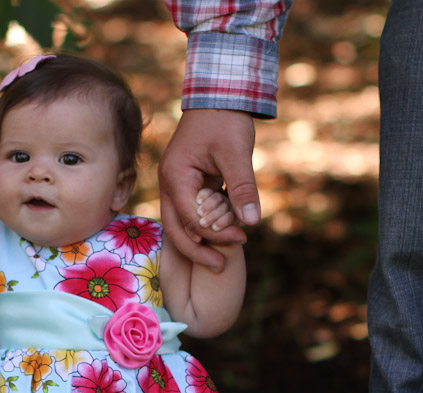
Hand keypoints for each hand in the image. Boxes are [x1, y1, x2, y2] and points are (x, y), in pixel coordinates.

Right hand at [158, 109, 257, 270]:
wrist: (219, 96)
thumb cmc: (225, 121)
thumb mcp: (237, 153)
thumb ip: (243, 187)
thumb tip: (252, 221)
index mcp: (176, 176)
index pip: (191, 218)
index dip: (214, 233)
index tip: (241, 239)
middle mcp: (170, 183)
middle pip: (176, 229)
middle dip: (198, 250)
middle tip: (221, 266)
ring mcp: (176, 184)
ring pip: (180, 224)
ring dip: (200, 241)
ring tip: (221, 258)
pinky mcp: (186, 184)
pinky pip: (190, 213)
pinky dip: (204, 226)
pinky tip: (222, 235)